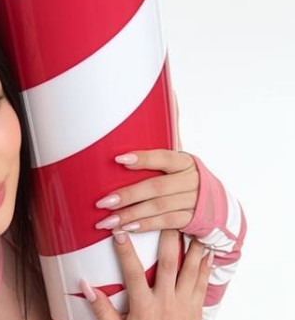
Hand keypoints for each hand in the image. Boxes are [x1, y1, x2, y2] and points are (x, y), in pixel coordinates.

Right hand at [81, 228, 212, 319]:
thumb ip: (100, 307)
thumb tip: (84, 285)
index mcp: (143, 307)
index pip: (133, 273)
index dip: (126, 251)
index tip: (119, 231)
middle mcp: (165, 303)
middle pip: (169, 263)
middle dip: (167, 238)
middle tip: (167, 216)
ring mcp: (183, 307)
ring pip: (190, 270)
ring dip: (192, 247)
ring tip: (193, 227)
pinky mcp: (195, 312)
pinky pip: (202, 285)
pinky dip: (205, 267)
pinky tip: (207, 251)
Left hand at [94, 93, 199, 234]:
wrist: (216, 206)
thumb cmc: (186, 178)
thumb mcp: (180, 158)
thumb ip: (171, 132)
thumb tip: (169, 91)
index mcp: (185, 161)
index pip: (163, 158)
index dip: (142, 158)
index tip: (119, 159)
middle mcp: (191, 181)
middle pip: (157, 187)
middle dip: (128, 195)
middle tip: (103, 202)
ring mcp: (193, 202)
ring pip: (159, 208)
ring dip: (130, 215)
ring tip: (107, 220)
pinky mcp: (191, 220)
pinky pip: (165, 224)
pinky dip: (144, 226)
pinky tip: (125, 229)